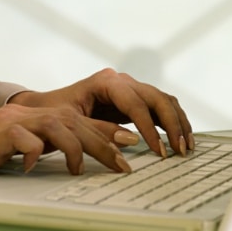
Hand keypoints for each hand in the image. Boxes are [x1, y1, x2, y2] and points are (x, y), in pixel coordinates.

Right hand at [0, 103, 136, 184]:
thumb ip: (49, 147)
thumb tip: (83, 160)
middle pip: (77, 123)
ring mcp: (15, 122)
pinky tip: (32, 167)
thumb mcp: (22, 149)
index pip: (82, 122)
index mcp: (39, 117)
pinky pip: (24, 140)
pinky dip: (33, 153)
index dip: (109, 131)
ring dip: (75, 149)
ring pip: (58, 127)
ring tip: (81, 170)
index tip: (132, 145)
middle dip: (104, 143)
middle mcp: (31, 114)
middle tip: (123, 164)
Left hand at [9, 68, 193, 157]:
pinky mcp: (135, 100)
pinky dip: (173, 122)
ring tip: (186, 146)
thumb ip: (101, 131)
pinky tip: (181, 139)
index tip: (158, 150)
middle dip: (172, 124)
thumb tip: (131, 141)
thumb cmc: (53, 116)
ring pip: (165, 101)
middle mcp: (123, 80)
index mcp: (106, 82)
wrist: (45, 109)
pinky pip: (161, 107)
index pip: (136, 103)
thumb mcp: (72, 124)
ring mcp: (131, 88)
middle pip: (158, 98)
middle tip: (180, 149)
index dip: (149, 128)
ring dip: (179, 123)